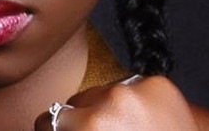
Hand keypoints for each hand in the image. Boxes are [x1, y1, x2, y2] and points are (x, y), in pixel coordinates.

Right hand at [34, 75, 197, 130]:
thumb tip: (57, 127)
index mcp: (91, 124)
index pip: (50, 119)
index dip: (55, 130)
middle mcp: (110, 101)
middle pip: (76, 102)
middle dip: (83, 120)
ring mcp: (136, 88)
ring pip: (103, 91)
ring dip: (108, 107)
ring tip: (126, 130)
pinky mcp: (158, 82)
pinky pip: (130, 86)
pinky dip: (134, 101)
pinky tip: (144, 121)